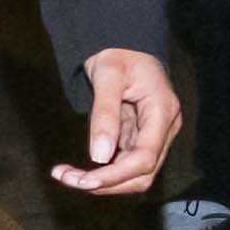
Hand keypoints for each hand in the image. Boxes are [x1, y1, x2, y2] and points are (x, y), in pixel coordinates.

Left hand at [50, 48, 178, 198]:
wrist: (125, 46)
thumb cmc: (118, 53)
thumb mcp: (107, 75)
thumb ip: (104, 115)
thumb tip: (99, 157)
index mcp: (162, 111)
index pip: (145, 159)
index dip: (115, 176)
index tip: (83, 182)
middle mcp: (165, 129)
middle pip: (142, 174)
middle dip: (105, 183)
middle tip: (66, 178)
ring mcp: (155, 136)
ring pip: (133, 175)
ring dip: (101, 181)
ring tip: (65, 175)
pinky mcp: (141, 139)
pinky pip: (124, 164)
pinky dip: (100, 171)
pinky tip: (75, 170)